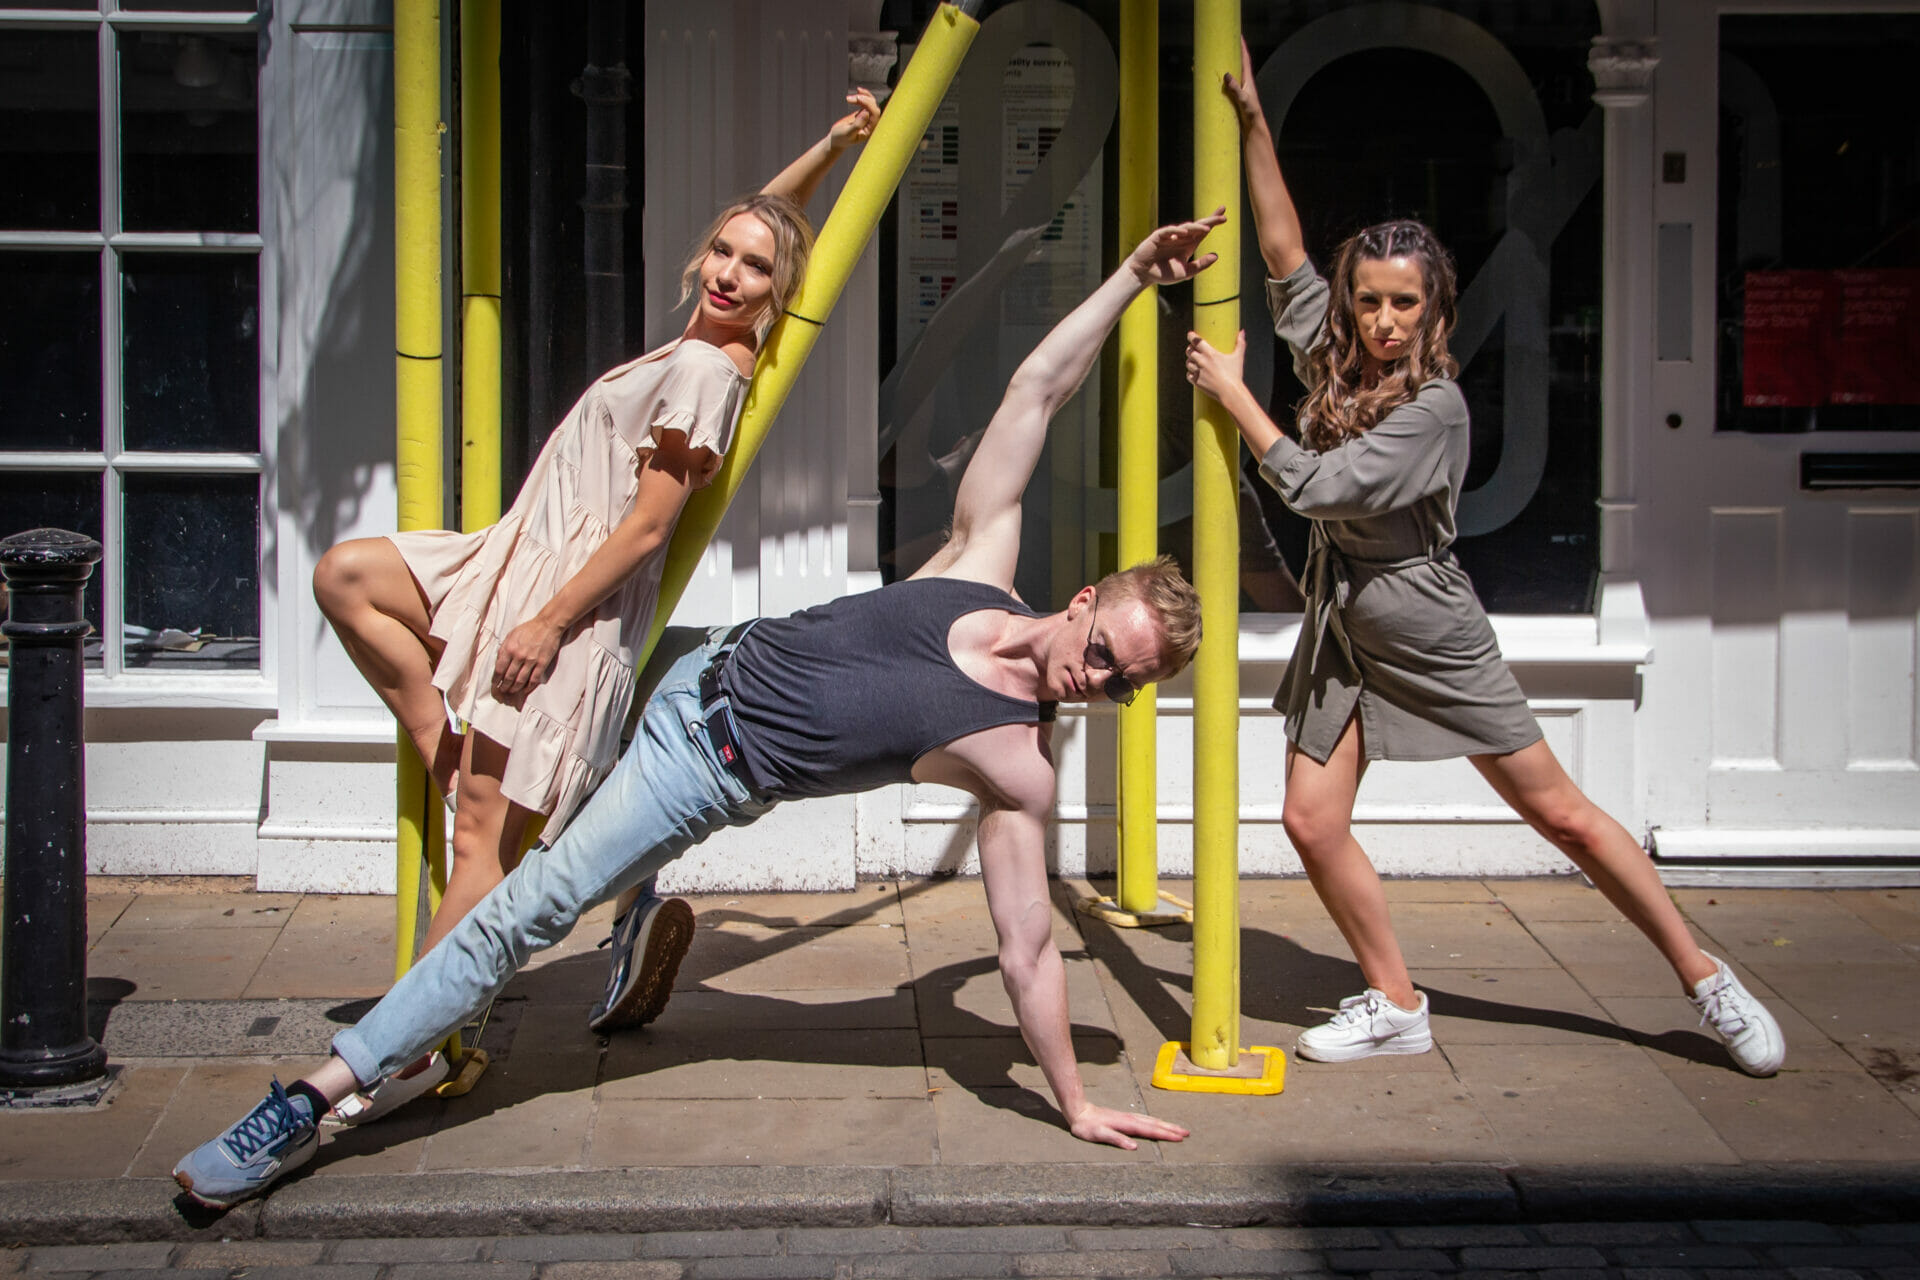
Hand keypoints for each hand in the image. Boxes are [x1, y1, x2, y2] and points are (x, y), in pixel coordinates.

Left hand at [493, 616, 563, 695]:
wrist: (547, 625)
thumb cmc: (528, 629)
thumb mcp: (511, 635)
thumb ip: (504, 648)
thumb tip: (498, 662)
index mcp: (509, 648)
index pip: (499, 669)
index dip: (496, 679)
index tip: (495, 684)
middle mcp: (519, 656)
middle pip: (508, 677)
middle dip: (504, 687)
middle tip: (502, 692)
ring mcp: (531, 660)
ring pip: (520, 680)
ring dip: (514, 689)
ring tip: (511, 692)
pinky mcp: (542, 663)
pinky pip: (534, 679)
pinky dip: (528, 687)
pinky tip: (525, 690)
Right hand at [829, 88, 881, 149]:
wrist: (835, 139)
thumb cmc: (841, 138)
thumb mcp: (848, 133)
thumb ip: (858, 125)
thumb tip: (866, 113)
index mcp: (870, 130)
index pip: (875, 114)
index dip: (868, 104)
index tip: (857, 99)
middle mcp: (871, 124)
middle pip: (874, 106)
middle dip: (864, 99)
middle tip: (849, 99)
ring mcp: (867, 118)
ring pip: (871, 102)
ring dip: (863, 96)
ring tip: (852, 95)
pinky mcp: (863, 114)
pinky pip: (867, 102)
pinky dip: (863, 95)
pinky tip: (858, 90)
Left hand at [1066, 1101, 1189, 1149]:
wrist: (1079, 1111)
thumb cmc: (1087, 1126)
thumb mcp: (1099, 1135)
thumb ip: (1116, 1139)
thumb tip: (1134, 1146)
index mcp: (1127, 1124)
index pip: (1150, 1130)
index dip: (1166, 1134)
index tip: (1180, 1137)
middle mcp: (1131, 1119)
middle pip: (1155, 1124)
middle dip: (1171, 1129)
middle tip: (1187, 1133)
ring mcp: (1129, 1117)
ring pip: (1152, 1121)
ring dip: (1166, 1125)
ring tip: (1178, 1129)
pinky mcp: (1126, 1117)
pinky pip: (1146, 1120)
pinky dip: (1156, 1122)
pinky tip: (1158, 1124)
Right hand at [1127, 208, 1226, 284]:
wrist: (1144, 274)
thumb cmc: (1164, 274)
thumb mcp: (1186, 272)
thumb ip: (1200, 265)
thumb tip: (1216, 256)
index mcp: (1189, 244)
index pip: (1203, 231)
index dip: (1213, 222)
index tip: (1225, 216)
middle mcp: (1181, 238)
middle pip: (1198, 225)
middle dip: (1210, 220)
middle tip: (1222, 215)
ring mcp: (1170, 236)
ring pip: (1185, 227)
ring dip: (1196, 227)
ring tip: (1206, 228)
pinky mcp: (1158, 237)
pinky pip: (1168, 231)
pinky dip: (1176, 231)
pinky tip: (1184, 232)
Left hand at [1185, 329, 1247, 400]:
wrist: (1230, 392)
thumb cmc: (1235, 375)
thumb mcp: (1238, 357)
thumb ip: (1240, 343)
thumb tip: (1242, 332)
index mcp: (1210, 353)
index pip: (1196, 341)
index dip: (1191, 336)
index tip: (1190, 335)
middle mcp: (1202, 361)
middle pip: (1189, 351)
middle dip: (1190, 349)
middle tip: (1194, 349)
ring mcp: (1198, 372)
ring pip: (1188, 363)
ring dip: (1190, 360)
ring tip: (1195, 361)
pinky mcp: (1196, 382)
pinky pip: (1188, 375)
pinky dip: (1191, 373)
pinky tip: (1195, 372)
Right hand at [1222, 38, 1263, 130]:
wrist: (1253, 125)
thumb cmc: (1251, 112)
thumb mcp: (1243, 99)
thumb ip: (1235, 87)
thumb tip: (1226, 74)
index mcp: (1248, 79)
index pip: (1245, 58)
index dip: (1242, 46)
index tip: (1239, 35)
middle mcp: (1244, 81)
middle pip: (1238, 62)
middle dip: (1232, 52)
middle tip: (1224, 42)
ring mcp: (1239, 88)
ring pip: (1231, 72)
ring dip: (1225, 64)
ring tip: (1215, 57)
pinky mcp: (1235, 95)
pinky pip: (1226, 82)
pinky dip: (1220, 78)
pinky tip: (1214, 78)